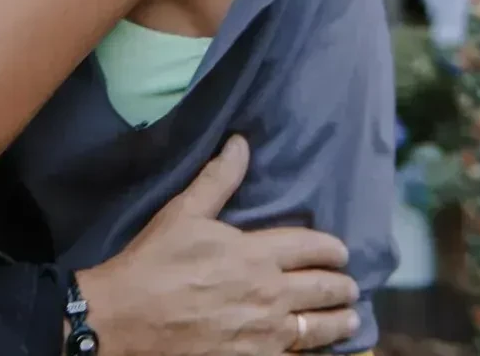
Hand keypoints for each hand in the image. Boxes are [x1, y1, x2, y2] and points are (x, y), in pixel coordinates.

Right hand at [76, 137, 358, 355]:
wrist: (129, 317)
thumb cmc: (156, 261)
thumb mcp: (184, 212)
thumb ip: (218, 179)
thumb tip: (240, 143)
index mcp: (255, 254)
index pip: (310, 248)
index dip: (331, 249)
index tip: (340, 251)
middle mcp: (270, 295)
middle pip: (322, 289)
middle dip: (341, 286)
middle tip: (349, 285)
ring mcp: (266, 335)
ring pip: (319, 329)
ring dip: (339, 321)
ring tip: (350, 318)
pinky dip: (314, 352)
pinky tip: (319, 349)